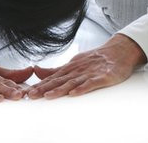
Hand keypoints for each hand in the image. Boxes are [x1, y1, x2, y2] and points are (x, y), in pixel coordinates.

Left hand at [27, 33, 147, 98]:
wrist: (119, 51)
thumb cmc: (96, 59)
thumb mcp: (73, 63)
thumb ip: (55, 70)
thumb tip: (36, 71)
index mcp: (70, 68)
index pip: (53, 78)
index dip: (40, 85)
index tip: (28, 93)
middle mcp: (78, 70)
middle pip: (60, 81)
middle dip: (45, 88)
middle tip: (32, 95)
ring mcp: (90, 73)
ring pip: (73, 82)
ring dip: (60, 89)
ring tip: (48, 96)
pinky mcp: (103, 76)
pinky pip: (92, 83)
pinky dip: (83, 88)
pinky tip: (75, 93)